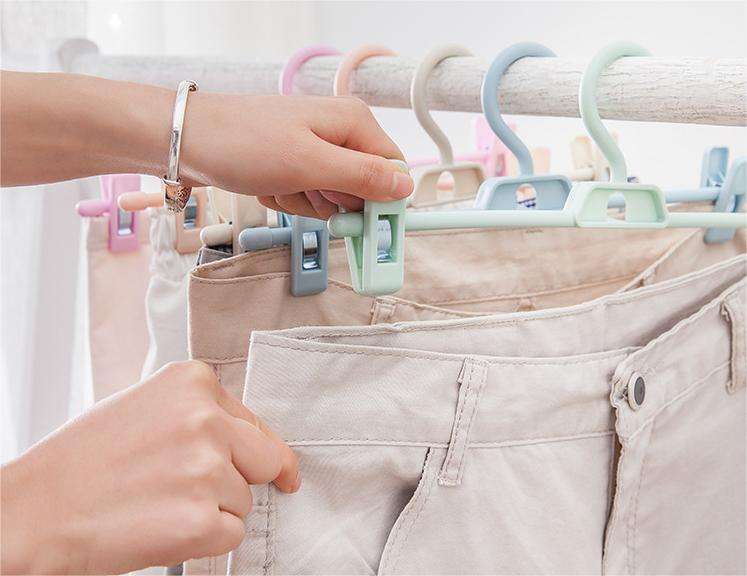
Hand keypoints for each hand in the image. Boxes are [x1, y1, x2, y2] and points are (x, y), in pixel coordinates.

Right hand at [0, 361, 297, 574]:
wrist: (33, 512)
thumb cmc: (83, 461)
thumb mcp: (145, 407)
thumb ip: (200, 414)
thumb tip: (252, 441)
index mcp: (193, 381)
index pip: (254, 422)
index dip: (252, 450)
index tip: (272, 467)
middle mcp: (206, 418)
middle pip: (266, 458)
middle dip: (245, 478)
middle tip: (199, 490)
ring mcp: (207, 469)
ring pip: (245, 500)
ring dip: (213, 509)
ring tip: (157, 503)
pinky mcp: (201, 519)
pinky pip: (232, 534)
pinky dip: (205, 539)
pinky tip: (161, 526)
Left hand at [1, 72, 413, 218]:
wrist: (185, 140)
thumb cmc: (243, 143)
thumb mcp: (309, 165)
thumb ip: (362, 177)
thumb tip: (405, 187)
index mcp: (353, 122)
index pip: (393, 170)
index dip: (382, 203)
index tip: (366, 227)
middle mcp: (339, 132)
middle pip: (362, 188)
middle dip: (333, 202)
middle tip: (306, 193)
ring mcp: (314, 148)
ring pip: (332, 198)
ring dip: (305, 203)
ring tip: (279, 184)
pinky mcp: (293, 163)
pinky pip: (306, 196)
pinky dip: (287, 199)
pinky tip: (267, 184)